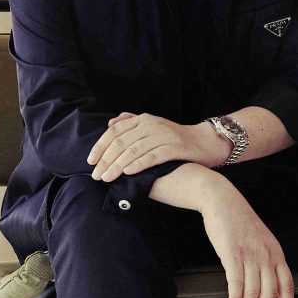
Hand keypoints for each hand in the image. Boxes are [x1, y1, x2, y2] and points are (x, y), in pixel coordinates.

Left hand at [87, 112, 215, 180]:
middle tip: (95, 175)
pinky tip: (127, 172)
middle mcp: (151, 125)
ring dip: (117, 165)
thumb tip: (110, 122)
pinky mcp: (175, 148)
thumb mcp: (153, 126)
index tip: (90, 161)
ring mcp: (164, 135)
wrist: (207, 142)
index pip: (115, 131)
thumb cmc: (177, 138)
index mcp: (143, 119)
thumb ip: (132, 123)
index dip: (100, 146)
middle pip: (121, 142)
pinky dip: (138, 164)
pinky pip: (153, 156)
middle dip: (105, 160)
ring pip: (133, 150)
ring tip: (107, 178)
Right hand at [201, 191, 294, 297]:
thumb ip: (266, 260)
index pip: (288, 286)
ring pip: (253, 292)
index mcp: (276, 253)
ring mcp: (250, 255)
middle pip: (270, 294)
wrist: (223, 201)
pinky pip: (236, 284)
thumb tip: (265, 286)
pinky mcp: (232, 254)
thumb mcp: (262, 240)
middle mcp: (266, 256)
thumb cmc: (240, 223)